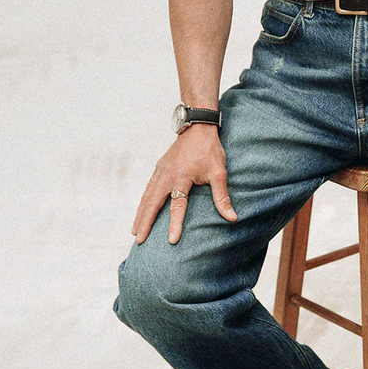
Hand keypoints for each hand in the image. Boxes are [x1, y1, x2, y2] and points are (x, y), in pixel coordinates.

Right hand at [131, 125, 237, 243]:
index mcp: (181, 178)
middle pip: (152, 204)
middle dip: (145, 223)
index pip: (177, 206)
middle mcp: (166, 176)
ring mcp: (160, 172)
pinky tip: (140, 213)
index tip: (171, 241)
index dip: (175, 224)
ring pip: (146, 198)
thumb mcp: (219, 173)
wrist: (197, 128)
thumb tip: (232, 218)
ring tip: (135, 231)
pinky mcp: (159, 170)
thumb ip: (222, 197)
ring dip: (140, 215)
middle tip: (139, 241)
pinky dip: (142, 203)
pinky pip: (147, 190)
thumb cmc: (209, 151)